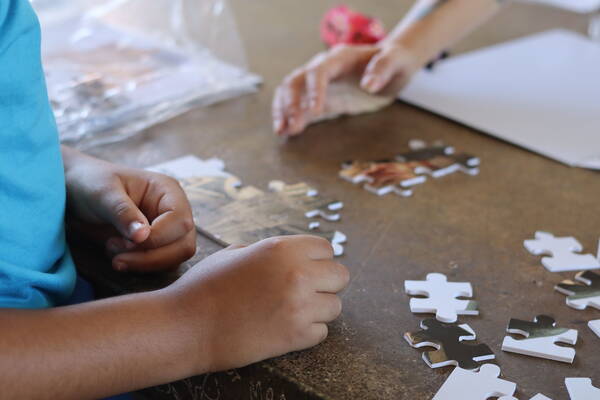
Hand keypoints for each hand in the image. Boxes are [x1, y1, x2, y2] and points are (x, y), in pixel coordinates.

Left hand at [62, 147, 195, 272]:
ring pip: (174, 259)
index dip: (157, 238)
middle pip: (183, 245)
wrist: (73, 191)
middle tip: (118, 256)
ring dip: (144, 264)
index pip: (180, 222)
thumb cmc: (89, 182)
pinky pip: (160, 264)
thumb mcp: (103, 193)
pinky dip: (140, 267)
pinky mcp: (155, 246)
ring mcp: (167, 230)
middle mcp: (174, 211)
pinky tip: (117, 257)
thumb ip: (123, 213)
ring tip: (114, 255)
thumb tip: (143, 237)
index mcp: (168, 191)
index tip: (125, 241)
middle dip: (151, 257)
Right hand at [168, 235, 349, 371]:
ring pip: (335, 306)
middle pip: (341, 276)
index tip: (307, 269)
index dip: (317, 260)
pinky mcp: (296, 336)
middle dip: (326, 284)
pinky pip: (322, 331)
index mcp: (281, 248)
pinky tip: (285, 329)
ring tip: (293, 312)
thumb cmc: (204, 287)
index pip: (327, 249)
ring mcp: (299, 306)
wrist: (186, 326)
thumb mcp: (234, 254)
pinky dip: (308, 332)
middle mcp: (297, 273)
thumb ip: (266, 251)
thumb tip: (286, 255)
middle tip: (306, 292)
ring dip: (319, 310)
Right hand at [272, 41, 423, 136]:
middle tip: (292, 124)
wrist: (393, 66)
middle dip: (290, 102)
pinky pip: (301, 107)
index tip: (315, 110)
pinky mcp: (322, 99)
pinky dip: (291, 118)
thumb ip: (383, 69)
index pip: (318, 70)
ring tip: (282, 130)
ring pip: (291, 93)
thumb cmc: (394, 61)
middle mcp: (323, 69)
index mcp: (339, 58)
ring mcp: (320, 85)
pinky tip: (286, 132)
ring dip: (284, 111)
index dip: (314, 89)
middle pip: (296, 81)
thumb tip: (369, 84)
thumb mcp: (396, 61)